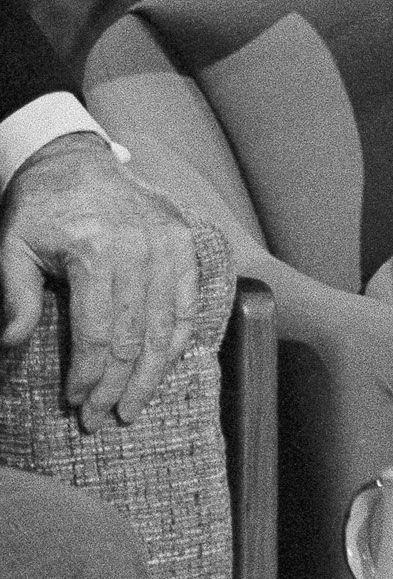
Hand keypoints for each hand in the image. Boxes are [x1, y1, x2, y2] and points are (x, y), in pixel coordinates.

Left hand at [1, 133, 201, 433]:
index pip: (97, 331)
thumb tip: (9, 344)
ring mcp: (168, 244)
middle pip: (134, 334)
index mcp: (95, 251)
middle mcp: (140, 249)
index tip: (77, 404)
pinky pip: (189, 299)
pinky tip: (165, 363)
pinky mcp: (184, 241)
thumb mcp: (11, 247)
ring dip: (151, 371)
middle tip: (104, 418)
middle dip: (118, 384)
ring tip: (135, 405)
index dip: (88, 374)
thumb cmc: (40, 208)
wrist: (76, 160)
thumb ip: (15, 295)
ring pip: (166, 323)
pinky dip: (180, 335)